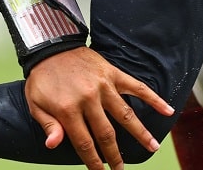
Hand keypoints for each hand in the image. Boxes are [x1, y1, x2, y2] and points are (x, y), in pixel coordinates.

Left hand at [25, 48, 172, 169]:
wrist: (49, 45)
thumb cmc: (42, 76)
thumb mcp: (35, 102)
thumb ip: (47, 124)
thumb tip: (54, 145)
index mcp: (68, 108)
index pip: (84, 143)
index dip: (93, 161)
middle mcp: (88, 98)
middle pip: (106, 134)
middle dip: (115, 156)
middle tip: (121, 169)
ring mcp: (102, 85)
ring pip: (126, 115)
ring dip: (140, 133)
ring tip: (153, 147)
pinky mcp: (112, 73)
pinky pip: (136, 87)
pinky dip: (153, 98)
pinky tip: (167, 110)